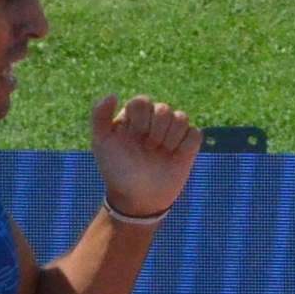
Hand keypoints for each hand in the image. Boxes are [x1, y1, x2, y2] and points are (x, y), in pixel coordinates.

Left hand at [92, 94, 198, 220]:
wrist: (138, 198)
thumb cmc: (117, 170)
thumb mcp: (101, 143)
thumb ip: (99, 115)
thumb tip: (113, 94)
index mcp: (134, 116)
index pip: (142, 101)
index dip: (140, 120)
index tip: (133, 138)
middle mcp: (154, 120)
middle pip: (164, 108)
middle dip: (155, 132)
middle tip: (148, 149)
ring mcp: (172, 132)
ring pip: (181, 117)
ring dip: (170, 139)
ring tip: (161, 154)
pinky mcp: (188, 145)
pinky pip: (195, 133)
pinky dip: (185, 146)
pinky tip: (175, 157)